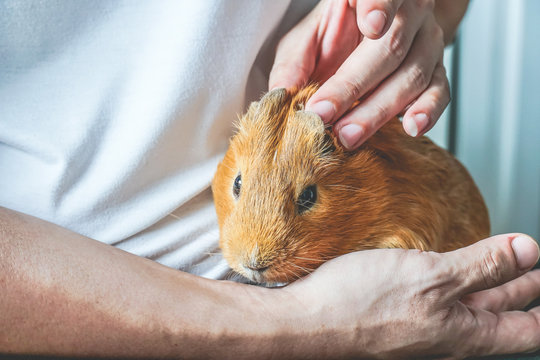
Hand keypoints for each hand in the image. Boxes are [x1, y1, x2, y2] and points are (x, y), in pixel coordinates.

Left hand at [269, 0, 452, 149]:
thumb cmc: (334, 35)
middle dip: (353, 85)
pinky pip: (440, 91)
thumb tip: (279, 95)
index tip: (371, 25)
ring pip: (412, 74)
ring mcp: (426, 42)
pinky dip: (428, 111)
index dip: (379, 5)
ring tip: (348, 135)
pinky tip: (411, 127)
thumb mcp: (306, 40)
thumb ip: (293, 62)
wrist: (373, 34)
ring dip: (378, 109)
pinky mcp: (437, 71)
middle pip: (390, 47)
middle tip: (324, 115)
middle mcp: (408, 12)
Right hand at [284, 234, 539, 357]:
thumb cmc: (361, 307)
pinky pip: (437, 291)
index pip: (528, 327)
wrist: (305, 322)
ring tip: (508, 260)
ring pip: (468, 299)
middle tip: (535, 265)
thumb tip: (527, 251)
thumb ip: (482, 266)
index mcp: (465, 334)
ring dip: (492, 279)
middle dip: (524, 286)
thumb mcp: (432, 279)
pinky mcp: (397, 307)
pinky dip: (455, 274)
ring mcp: (420, 320)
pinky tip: (451, 262)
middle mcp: (446, 332)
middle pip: (500, 311)